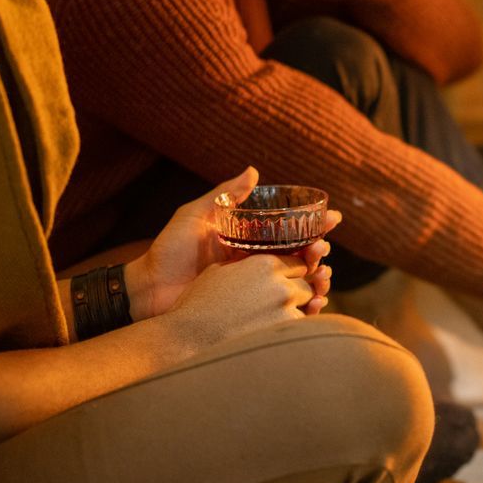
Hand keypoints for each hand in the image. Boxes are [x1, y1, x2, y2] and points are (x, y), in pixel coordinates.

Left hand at [126, 167, 340, 318]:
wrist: (149, 288)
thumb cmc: (168, 250)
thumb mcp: (195, 215)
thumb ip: (225, 195)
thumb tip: (254, 170)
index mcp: (249, 240)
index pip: (291, 231)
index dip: (316, 224)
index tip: (333, 219)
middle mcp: (257, 263)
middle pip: (302, 258)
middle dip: (321, 254)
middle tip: (321, 252)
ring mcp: (254, 288)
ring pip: (299, 285)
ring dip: (319, 282)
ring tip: (323, 279)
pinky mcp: (250, 311)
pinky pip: (284, 311)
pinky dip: (305, 310)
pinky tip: (314, 306)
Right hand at [157, 251, 319, 349]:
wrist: (187, 338)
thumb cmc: (198, 304)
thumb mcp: (220, 271)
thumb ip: (247, 263)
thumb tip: (260, 260)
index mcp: (265, 264)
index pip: (298, 263)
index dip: (291, 273)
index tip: (284, 280)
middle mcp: (280, 284)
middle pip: (306, 285)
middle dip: (295, 293)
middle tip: (275, 305)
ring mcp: (284, 310)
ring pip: (306, 308)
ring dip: (294, 313)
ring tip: (269, 321)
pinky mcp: (283, 334)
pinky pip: (299, 329)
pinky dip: (289, 331)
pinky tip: (270, 333)